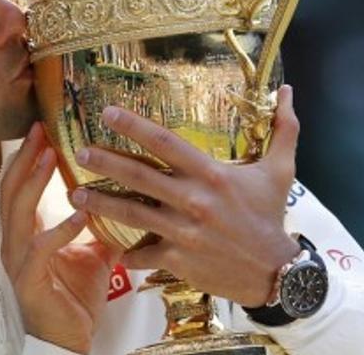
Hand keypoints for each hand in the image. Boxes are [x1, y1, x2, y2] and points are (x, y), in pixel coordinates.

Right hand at [0, 122, 120, 353]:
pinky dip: (61, 228)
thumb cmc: (75, 297)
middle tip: (40, 129)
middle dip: (25, 157)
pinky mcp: (30, 280)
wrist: (69, 339)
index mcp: (26, 232)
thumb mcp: (92, 252)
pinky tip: (80, 213)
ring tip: (50, 157)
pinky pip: (42, 248)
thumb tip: (126, 198)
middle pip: (11, 189)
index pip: (18, 186)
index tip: (41, 128)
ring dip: (35, 182)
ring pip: (18, 212)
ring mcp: (19, 261)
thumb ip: (99, 224)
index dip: (27, 156)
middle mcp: (15, 242)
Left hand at [70, 85, 301, 307]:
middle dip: (105, 162)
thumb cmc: (272, 215)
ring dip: (100, 204)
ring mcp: (182, 231)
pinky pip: (143, 255)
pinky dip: (126, 255)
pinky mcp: (178, 259)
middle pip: (139, 176)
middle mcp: (193, 200)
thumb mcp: (281, 170)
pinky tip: (110, 250)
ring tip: (74, 196)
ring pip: (132, 214)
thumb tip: (289, 90)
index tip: (107, 113)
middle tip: (79, 152)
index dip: (134, 126)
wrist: (276, 272)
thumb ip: (284, 129)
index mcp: (211, 174)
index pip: (165, 142)